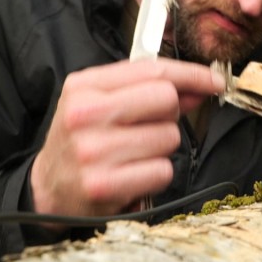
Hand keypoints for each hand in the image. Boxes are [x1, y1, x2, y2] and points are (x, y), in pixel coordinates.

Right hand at [30, 59, 223, 219]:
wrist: (48, 190)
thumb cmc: (81, 142)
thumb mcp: (102, 104)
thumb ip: (147, 90)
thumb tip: (199, 87)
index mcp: (84, 87)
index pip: (152, 70)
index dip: (191, 74)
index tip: (214, 81)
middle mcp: (84, 115)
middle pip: (165, 99)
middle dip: (169, 114)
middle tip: (149, 127)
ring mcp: (93, 152)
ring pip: (168, 137)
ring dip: (162, 149)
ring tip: (133, 155)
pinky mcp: (104, 186)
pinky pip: (162, 171)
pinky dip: (155, 175)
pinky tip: (133, 176)